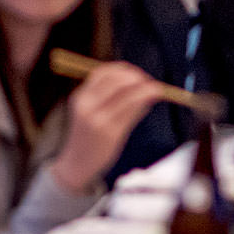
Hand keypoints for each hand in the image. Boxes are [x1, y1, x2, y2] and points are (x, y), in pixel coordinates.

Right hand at [46, 61, 168, 193]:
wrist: (76, 163)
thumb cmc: (87, 135)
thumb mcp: (90, 112)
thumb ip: (108, 97)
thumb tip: (137, 82)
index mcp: (81, 97)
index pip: (102, 73)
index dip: (121, 69)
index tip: (135, 73)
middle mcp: (87, 106)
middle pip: (116, 81)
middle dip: (136, 77)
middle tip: (148, 81)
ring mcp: (99, 120)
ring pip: (128, 96)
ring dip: (146, 90)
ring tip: (157, 90)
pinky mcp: (111, 133)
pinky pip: (132, 113)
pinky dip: (143, 104)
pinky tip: (149, 104)